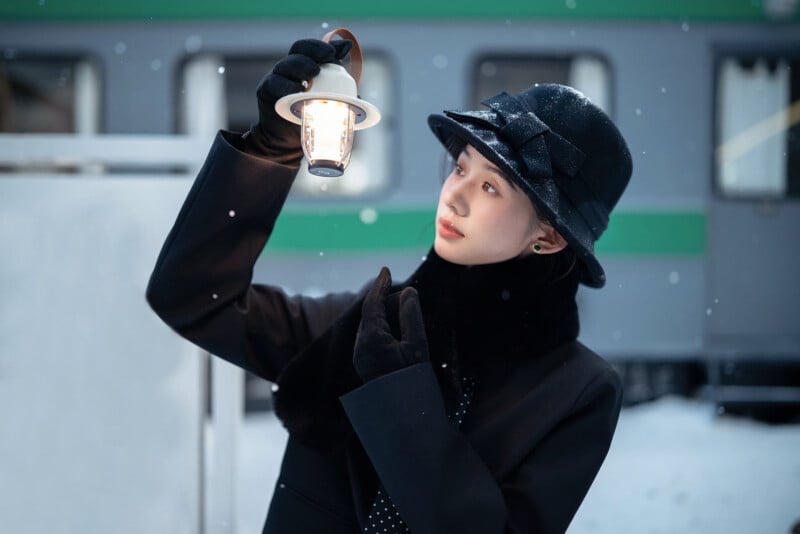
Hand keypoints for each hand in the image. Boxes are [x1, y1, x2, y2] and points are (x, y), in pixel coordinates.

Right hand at [243, 38, 352, 164]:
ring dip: (301, 65)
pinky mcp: (265, 90)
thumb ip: (340, 91)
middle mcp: (289, 67)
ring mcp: (276, 77)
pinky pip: (274, 83)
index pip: (311, 48)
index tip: (340, 50)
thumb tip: (357, 82)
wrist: (288, 139)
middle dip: (314, 50)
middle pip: (298, 49)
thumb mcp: (328, 101)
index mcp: (304, 65)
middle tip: (328, 57)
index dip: (323, 45)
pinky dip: (286, 85)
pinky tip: (297, 89)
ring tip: (314, 73)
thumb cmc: (309, 116)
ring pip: (286, 64)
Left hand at [353, 267, 429, 382]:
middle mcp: (361, 346)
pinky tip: (397, 330)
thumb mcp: (417, 346)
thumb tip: (408, 292)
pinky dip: (383, 327)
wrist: (404, 418)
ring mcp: (361, 357)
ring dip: (385, 314)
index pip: (372, 303)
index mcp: (371, 338)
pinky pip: (371, 338)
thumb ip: (411, 316)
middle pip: (371, 314)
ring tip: (403, 311)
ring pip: (370, 326)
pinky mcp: (366, 365)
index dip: (380, 285)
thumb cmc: (413, 381)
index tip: (386, 269)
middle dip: (385, 300)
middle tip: (402, 293)